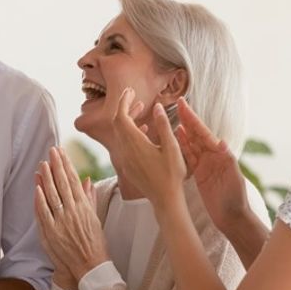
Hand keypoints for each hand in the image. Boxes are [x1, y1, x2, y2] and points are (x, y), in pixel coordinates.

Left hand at [33, 146, 109, 285]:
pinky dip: (40, 199)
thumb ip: (89, 198)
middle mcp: (73, 211)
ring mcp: (61, 221)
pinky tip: (37, 187)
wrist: (89, 265)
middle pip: (62, 184)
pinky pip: (44, 213)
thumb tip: (87, 180)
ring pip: (52, 195)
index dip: (66, 165)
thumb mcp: (95, 218)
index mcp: (84, 207)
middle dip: (56, 165)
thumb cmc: (94, 242)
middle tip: (51, 151)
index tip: (61, 152)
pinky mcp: (51, 232)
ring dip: (47, 178)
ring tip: (43, 164)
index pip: (74, 180)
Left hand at [108, 91, 187, 208]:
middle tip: (134, 96)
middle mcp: (126, 150)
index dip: (123, 101)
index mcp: (135, 143)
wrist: (164, 199)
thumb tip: (156, 106)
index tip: (130, 90)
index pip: (121, 116)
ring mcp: (125, 159)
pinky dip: (131, 132)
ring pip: (121, 133)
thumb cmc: (171, 174)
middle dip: (125, 107)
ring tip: (142, 109)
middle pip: (118, 123)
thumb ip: (163, 125)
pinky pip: (124, 143)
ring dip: (129, 119)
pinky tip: (145, 130)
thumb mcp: (172, 147)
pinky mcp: (128, 165)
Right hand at [175, 99, 249, 232]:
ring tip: (172, 120)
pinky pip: (188, 158)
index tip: (183, 105)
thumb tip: (220, 141)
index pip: (204, 133)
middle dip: (187, 120)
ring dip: (182, 132)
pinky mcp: (199, 175)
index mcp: (221, 154)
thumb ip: (227, 160)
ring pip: (191, 144)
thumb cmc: (235, 198)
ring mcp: (205, 165)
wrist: (232, 217)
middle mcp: (212, 157)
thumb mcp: (233, 178)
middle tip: (177, 104)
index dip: (193, 119)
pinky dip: (181, 148)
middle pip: (197, 134)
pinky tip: (174, 140)